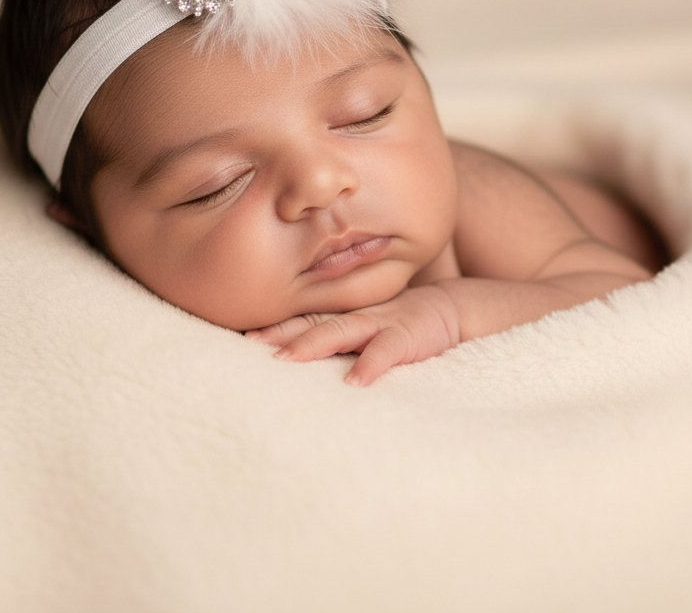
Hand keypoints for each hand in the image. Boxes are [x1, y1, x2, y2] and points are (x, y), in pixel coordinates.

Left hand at [246, 285, 460, 386]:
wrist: (450, 309)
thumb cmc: (399, 323)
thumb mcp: (365, 327)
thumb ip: (337, 336)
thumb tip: (297, 358)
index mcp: (344, 315)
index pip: (303, 317)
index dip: (274, 325)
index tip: (242, 335)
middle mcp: (355, 316)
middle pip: (311, 322)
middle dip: (281, 332)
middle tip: (251, 343)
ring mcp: (379, 323)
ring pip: (340, 330)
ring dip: (312, 343)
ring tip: (286, 358)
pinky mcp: (406, 337)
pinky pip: (385, 351)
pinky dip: (369, 364)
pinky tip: (355, 382)